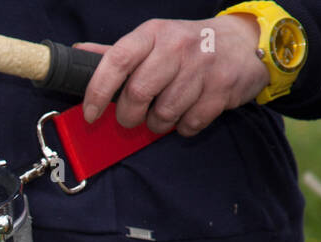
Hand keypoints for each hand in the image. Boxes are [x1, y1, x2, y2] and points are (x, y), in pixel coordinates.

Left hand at [78, 15, 270, 136]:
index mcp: (152, 34)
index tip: (89, 114)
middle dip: (128, 116)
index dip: (98, 91)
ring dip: (158, 123)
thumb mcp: (151, 42)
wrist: (241, 43)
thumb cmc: (186, 48)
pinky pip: (189, 124)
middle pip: (137, 94)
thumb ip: (116, 54)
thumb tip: (79, 53)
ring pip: (163, 114)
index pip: (117, 61)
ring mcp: (202, 66)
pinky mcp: (222, 88)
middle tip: (132, 118)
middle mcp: (177, 46)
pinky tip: (187, 112)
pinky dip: (183, 127)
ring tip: (164, 111)